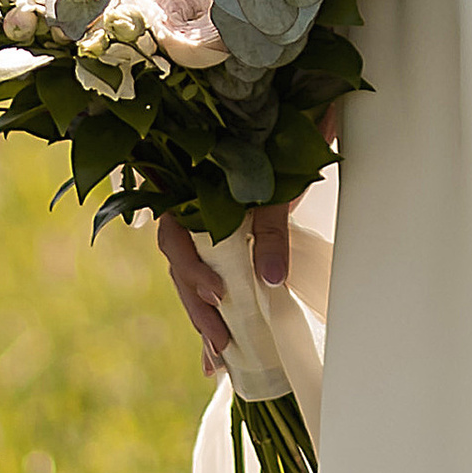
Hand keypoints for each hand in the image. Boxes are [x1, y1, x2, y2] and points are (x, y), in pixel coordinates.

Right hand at [157, 99, 339, 369]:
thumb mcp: (277, 186)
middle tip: (222, 343)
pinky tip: (216, 357)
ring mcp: (202, 229)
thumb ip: (270, 229)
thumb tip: (270, 280)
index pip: (175, 239)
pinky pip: (209, 281)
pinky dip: (213, 317)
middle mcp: (188, 211)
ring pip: (192, 279)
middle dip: (199, 309)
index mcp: (188, 191)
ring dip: (205, 317)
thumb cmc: (280, 142)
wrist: (296, 116)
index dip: (192, 270)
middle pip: (181, 268)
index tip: (218, 293)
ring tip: (220, 357)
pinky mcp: (221, 243)